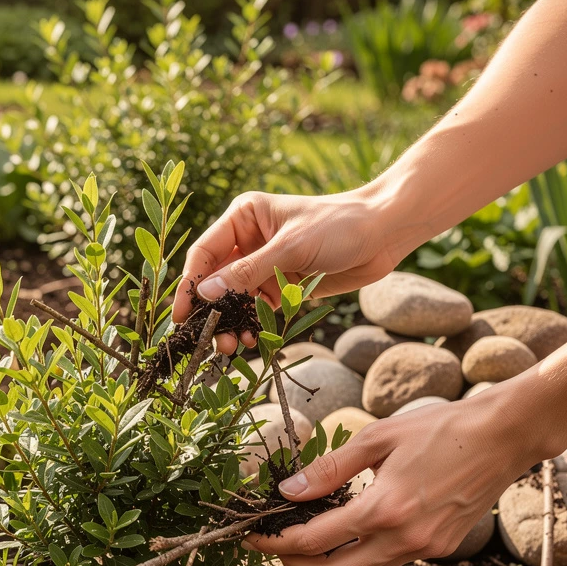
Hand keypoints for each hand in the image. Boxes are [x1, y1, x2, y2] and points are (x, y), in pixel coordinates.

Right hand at [174, 187, 409, 354]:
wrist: (384, 233)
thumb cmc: (339, 225)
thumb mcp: (290, 248)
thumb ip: (246, 273)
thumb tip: (206, 295)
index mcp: (243, 218)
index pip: (204, 254)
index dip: (190, 284)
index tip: (182, 314)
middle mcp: (248, 241)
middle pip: (216, 281)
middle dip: (212, 312)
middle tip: (207, 340)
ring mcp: (264, 266)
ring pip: (235, 301)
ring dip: (231, 324)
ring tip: (231, 347)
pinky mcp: (281, 287)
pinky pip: (257, 311)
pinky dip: (252, 327)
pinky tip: (252, 343)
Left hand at [243, 391, 552, 565]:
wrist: (504, 436)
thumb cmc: (440, 428)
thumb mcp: (376, 439)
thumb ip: (328, 470)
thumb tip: (287, 491)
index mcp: (383, 510)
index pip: (314, 541)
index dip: (277, 543)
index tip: (254, 538)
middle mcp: (404, 539)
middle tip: (275, 547)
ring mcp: (425, 548)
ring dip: (329, 563)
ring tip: (306, 538)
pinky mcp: (440, 548)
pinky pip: (389, 561)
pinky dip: (361, 553)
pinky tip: (349, 531)